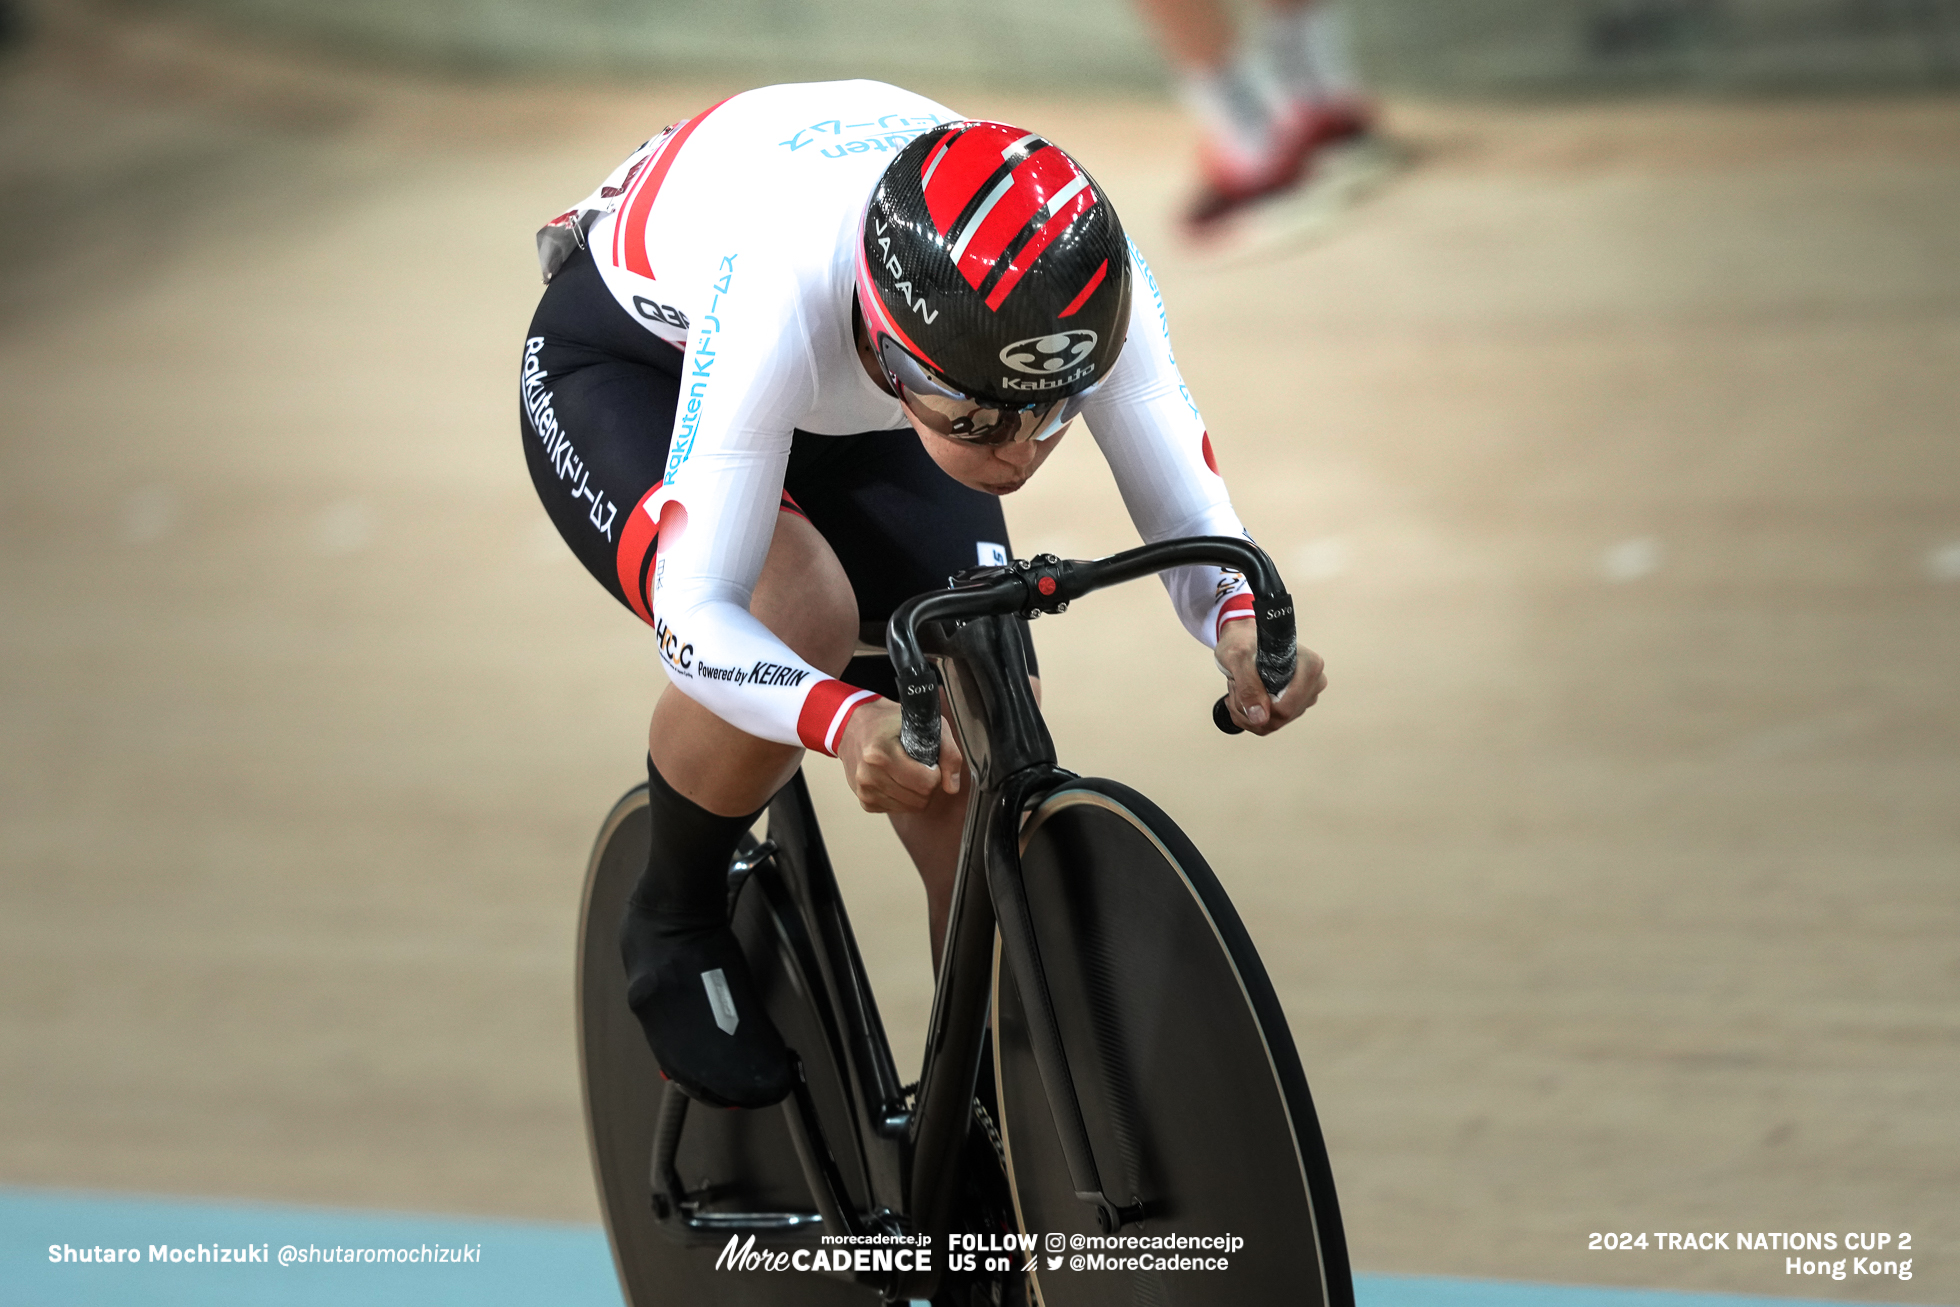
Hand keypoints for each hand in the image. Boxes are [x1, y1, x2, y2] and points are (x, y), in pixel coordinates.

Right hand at [835, 698, 962, 813]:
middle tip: (920, 766)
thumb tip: (952, 787)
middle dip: (928, 785)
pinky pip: (899, 810)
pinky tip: (896, 779)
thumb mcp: (925, 724)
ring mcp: (865, 791)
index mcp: (880, 754)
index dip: (936, 773)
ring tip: (907, 771)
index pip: (926, 783)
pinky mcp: (866, 801)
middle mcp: (869, 775)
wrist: (854, 726)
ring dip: (917, 793)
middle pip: (920, 799)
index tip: (929, 761)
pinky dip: (904, 797)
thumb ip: (948, 752)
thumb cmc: (890, 722)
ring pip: (911, 808)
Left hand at [1214, 619, 1326, 735]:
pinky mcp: (1294, 706)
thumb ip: (1249, 686)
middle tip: (1236, 685)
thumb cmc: (1243, 642)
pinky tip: (1243, 696)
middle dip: (1249, 708)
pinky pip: (1269, 724)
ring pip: (1272, 723)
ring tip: (1239, 687)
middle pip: (1280, 718)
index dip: (1259, 707)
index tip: (1241, 687)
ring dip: (1246, 711)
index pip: (1286, 708)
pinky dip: (1249, 715)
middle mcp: (1313, 683)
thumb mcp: (1239, 658)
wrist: (1242, 639)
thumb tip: (1260, 718)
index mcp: (1310, 666)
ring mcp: (1305, 696)